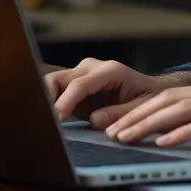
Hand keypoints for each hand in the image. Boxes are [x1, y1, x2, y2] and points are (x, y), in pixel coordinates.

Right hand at [43, 58, 190, 127]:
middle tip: (44, 121)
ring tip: (42, 121)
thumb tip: (95, 119)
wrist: (149, 91)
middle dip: (47, 97)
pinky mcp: (75, 85)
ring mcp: (82, 74)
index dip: (66, 101)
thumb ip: (121, 113)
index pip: (80, 84)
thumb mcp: (143, 107)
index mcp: (110, 71)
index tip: (57, 119)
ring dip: (45, 100)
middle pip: (59, 77)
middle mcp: (93, 68)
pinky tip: (46, 119)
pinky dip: (48, 103)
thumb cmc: (148, 98)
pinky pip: (56, 91)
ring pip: (53, 81)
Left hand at [104, 73, 190, 150]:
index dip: (138, 107)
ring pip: (182, 108)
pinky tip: (165, 142)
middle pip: (169, 98)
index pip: (170, 95)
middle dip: (134, 114)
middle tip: (108, 128)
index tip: (113, 120)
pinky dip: (183, 132)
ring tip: (126, 136)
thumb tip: (184, 131)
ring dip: (149, 123)